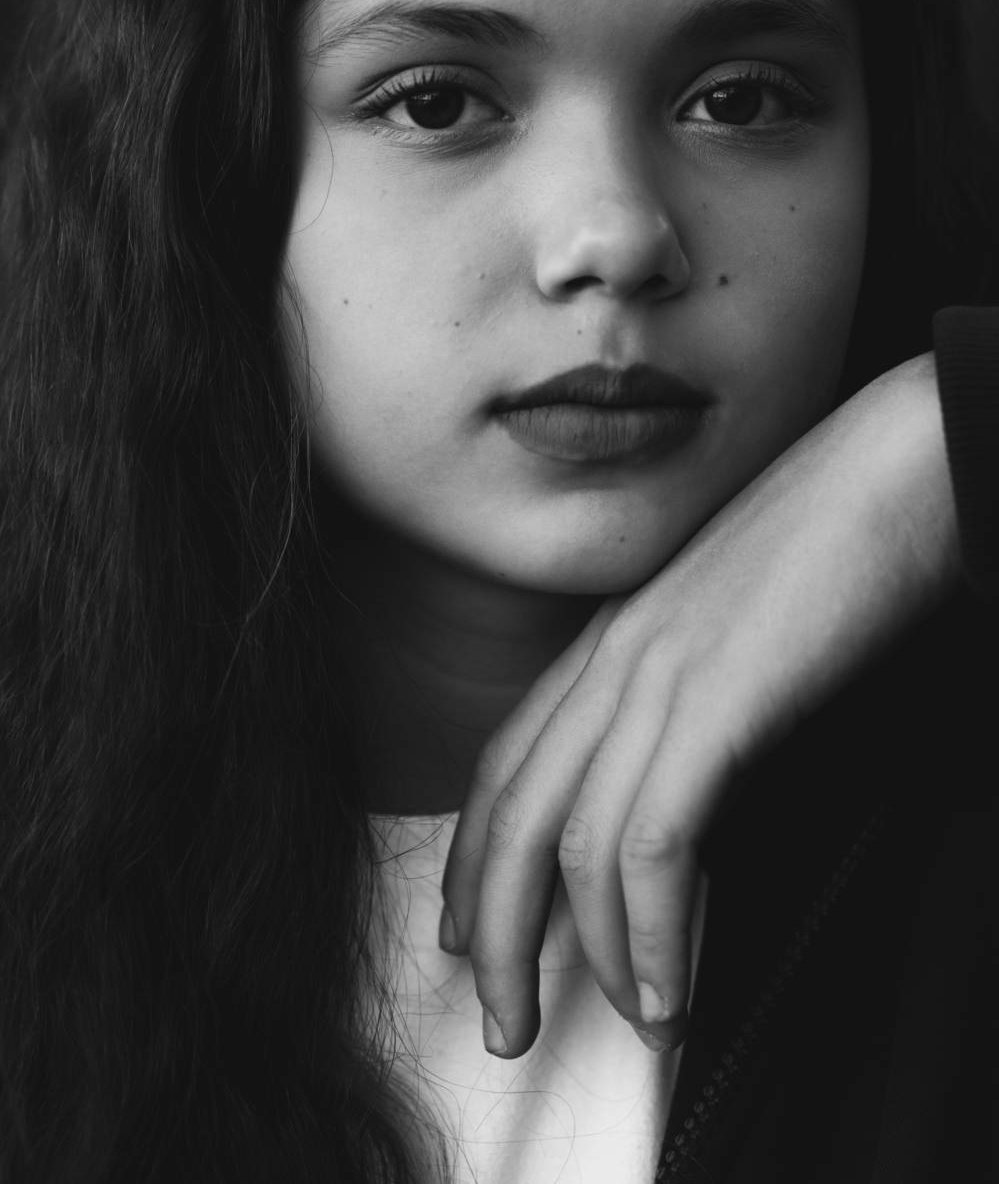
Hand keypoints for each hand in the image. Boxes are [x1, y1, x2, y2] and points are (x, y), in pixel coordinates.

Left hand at [439, 353, 960, 1057]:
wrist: (895, 467)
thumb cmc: (832, 546)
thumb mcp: (732, 634)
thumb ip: (690, 708)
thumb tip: (685, 808)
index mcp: (609, 641)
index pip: (505, 766)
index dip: (475, 862)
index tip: (474, 937)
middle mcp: (610, 657)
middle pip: (509, 815)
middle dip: (496, 933)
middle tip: (506, 1023)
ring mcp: (656, 673)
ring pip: (569, 841)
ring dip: (586, 954)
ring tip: (621, 1025)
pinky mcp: (714, 697)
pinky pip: (654, 842)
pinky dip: (654, 931)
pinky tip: (669, 986)